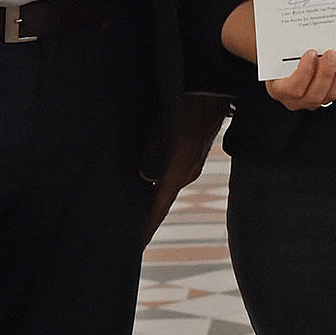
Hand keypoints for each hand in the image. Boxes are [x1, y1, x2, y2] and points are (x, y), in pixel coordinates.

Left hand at [141, 95, 230, 245]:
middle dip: (143, 214)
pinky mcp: (190, 151)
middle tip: (122, 226)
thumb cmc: (189, 104)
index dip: (145, 230)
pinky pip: (169, 172)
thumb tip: (144, 179)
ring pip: (164, 185)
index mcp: (179, 173)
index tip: (133, 250)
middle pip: (160, 201)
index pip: (159, 210)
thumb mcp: (166, 129)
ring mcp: (190, 162)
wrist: (213, 85)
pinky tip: (142, 173)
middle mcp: (186, 173)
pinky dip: (155, 179)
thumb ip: (154, 156)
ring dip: (148, 194)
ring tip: (127, 201)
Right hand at [265, 50, 335, 111]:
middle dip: (325, 73)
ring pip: (327, 95)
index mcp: (278, 89)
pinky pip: (335, 91)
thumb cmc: (276, 59)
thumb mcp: (275, 53)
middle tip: (330, 54)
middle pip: (313, 95)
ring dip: (335, 74)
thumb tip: (297, 33)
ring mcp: (309, 101)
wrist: (278, 67)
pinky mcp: (322, 98)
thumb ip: (284, 48)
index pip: (292, 89)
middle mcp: (293, 100)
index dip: (304, 72)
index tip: (311, 53)